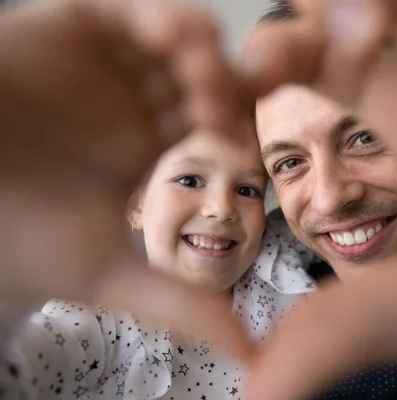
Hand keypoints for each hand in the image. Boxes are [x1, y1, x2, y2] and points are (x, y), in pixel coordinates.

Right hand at [0, 0, 252, 359]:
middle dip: (226, 88)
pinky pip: (127, 11)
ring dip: (200, 51)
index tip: (248, 144)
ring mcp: (112, 64)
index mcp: (158, 148)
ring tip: (202, 76)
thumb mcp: (108, 271)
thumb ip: (179, 303)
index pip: (221, 128)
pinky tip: (170, 39)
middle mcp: (142, 102)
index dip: (240, 130)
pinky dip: (156, 17)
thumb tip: (250, 353)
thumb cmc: (19, 236)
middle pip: (207, 79)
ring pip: (176, 40)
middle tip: (226, 107)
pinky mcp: (76, 27)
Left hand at [238, 0, 396, 397]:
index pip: (268, 138)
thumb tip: (256, 397)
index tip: (219, 115)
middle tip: (281, 59)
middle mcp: (393, 113)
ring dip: (333, 11)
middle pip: (297, 59)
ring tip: (367, 22)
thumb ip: (346, 335)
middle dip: (276, 52)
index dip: (232, 124)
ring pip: (343, 10)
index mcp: (369, 175)